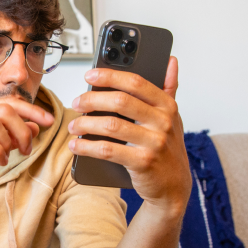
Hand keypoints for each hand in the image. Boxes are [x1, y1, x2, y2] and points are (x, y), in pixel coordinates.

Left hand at [68, 57, 191, 215]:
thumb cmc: (167, 147)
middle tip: (77, 103)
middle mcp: (163, 122)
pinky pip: (108, 150)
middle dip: (92, 100)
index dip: (110, 76)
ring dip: (85, 124)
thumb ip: (169, 88)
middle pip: (120, 101)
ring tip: (73, 125)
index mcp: (167, 105)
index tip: (89, 75)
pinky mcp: (142, 163)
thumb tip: (170, 61)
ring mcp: (154, 143)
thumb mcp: (172, 117)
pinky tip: (75, 145)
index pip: (136, 83)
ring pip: (111, 126)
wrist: (174, 186)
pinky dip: (87, 147)